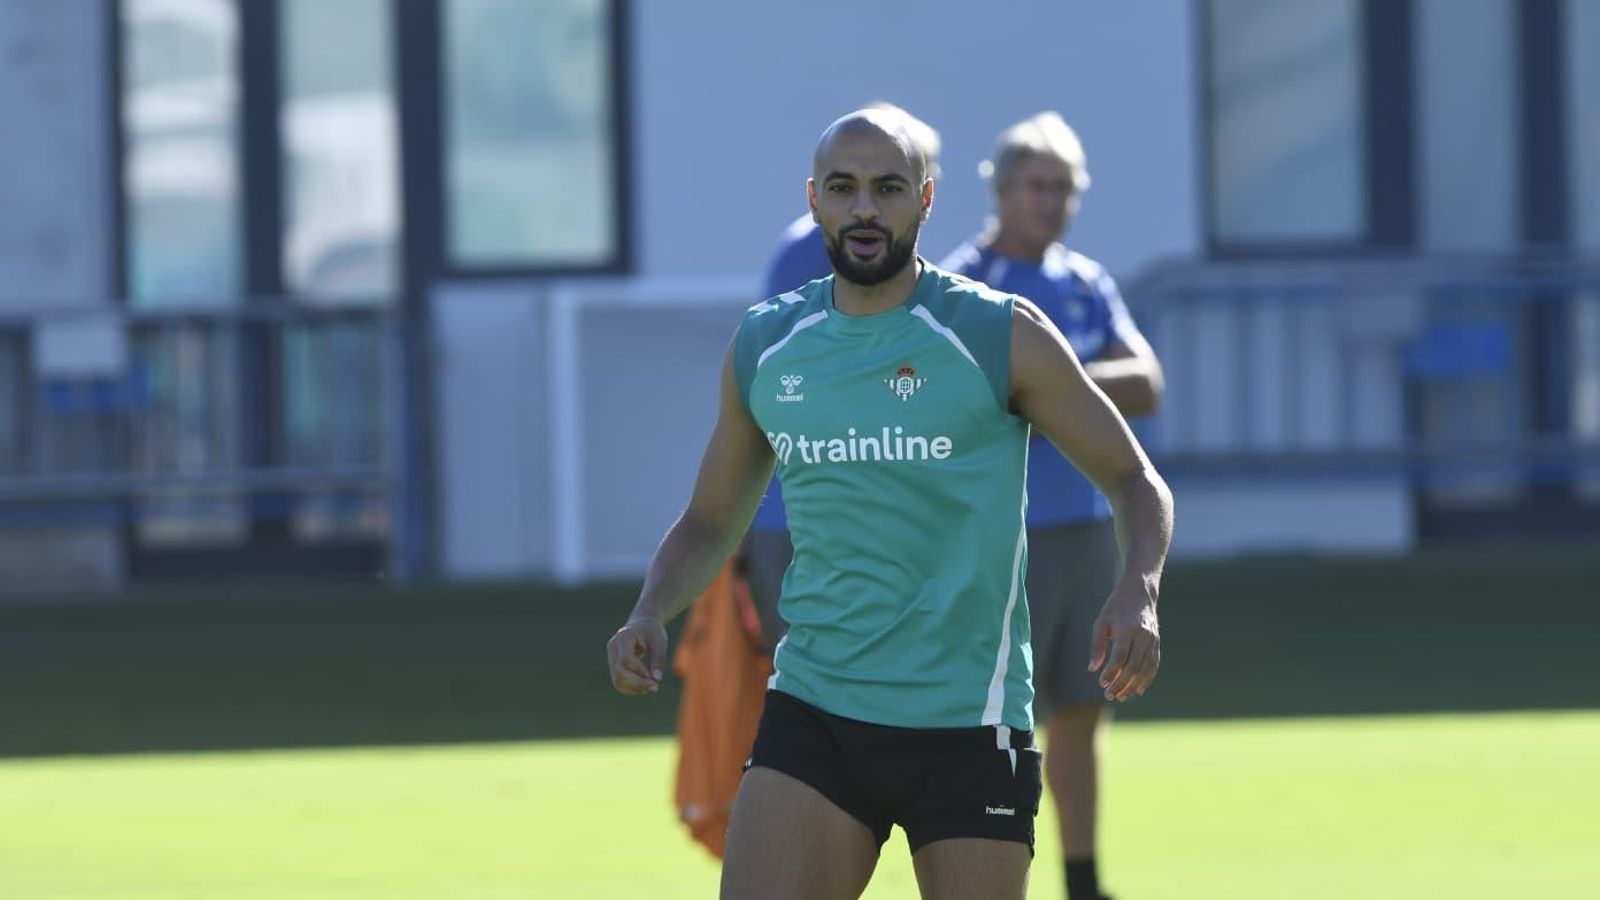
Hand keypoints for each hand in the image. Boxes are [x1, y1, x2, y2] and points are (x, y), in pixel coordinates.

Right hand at [607, 616, 668, 694]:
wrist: (642, 624)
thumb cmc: (652, 632)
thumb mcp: (659, 642)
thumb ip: (658, 659)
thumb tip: (657, 680)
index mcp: (623, 636)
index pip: (626, 659)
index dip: (640, 671)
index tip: (655, 677)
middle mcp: (613, 646)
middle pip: (619, 671)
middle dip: (637, 683)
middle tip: (656, 687)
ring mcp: (610, 657)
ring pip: (617, 680)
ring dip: (634, 688)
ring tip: (652, 687)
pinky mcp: (613, 665)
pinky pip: (618, 682)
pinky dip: (631, 688)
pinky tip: (644, 688)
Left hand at [1088, 579, 1160, 701]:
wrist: (1140, 592)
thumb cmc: (1116, 607)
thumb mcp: (1101, 622)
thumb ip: (1097, 645)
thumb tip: (1092, 669)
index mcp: (1128, 629)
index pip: (1120, 657)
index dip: (1111, 673)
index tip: (1102, 683)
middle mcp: (1143, 636)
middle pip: (1134, 666)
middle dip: (1122, 684)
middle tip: (1110, 695)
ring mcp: (1153, 640)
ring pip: (1146, 669)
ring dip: (1134, 685)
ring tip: (1122, 696)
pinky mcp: (1157, 643)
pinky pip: (1154, 665)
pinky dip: (1147, 679)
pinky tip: (1138, 690)